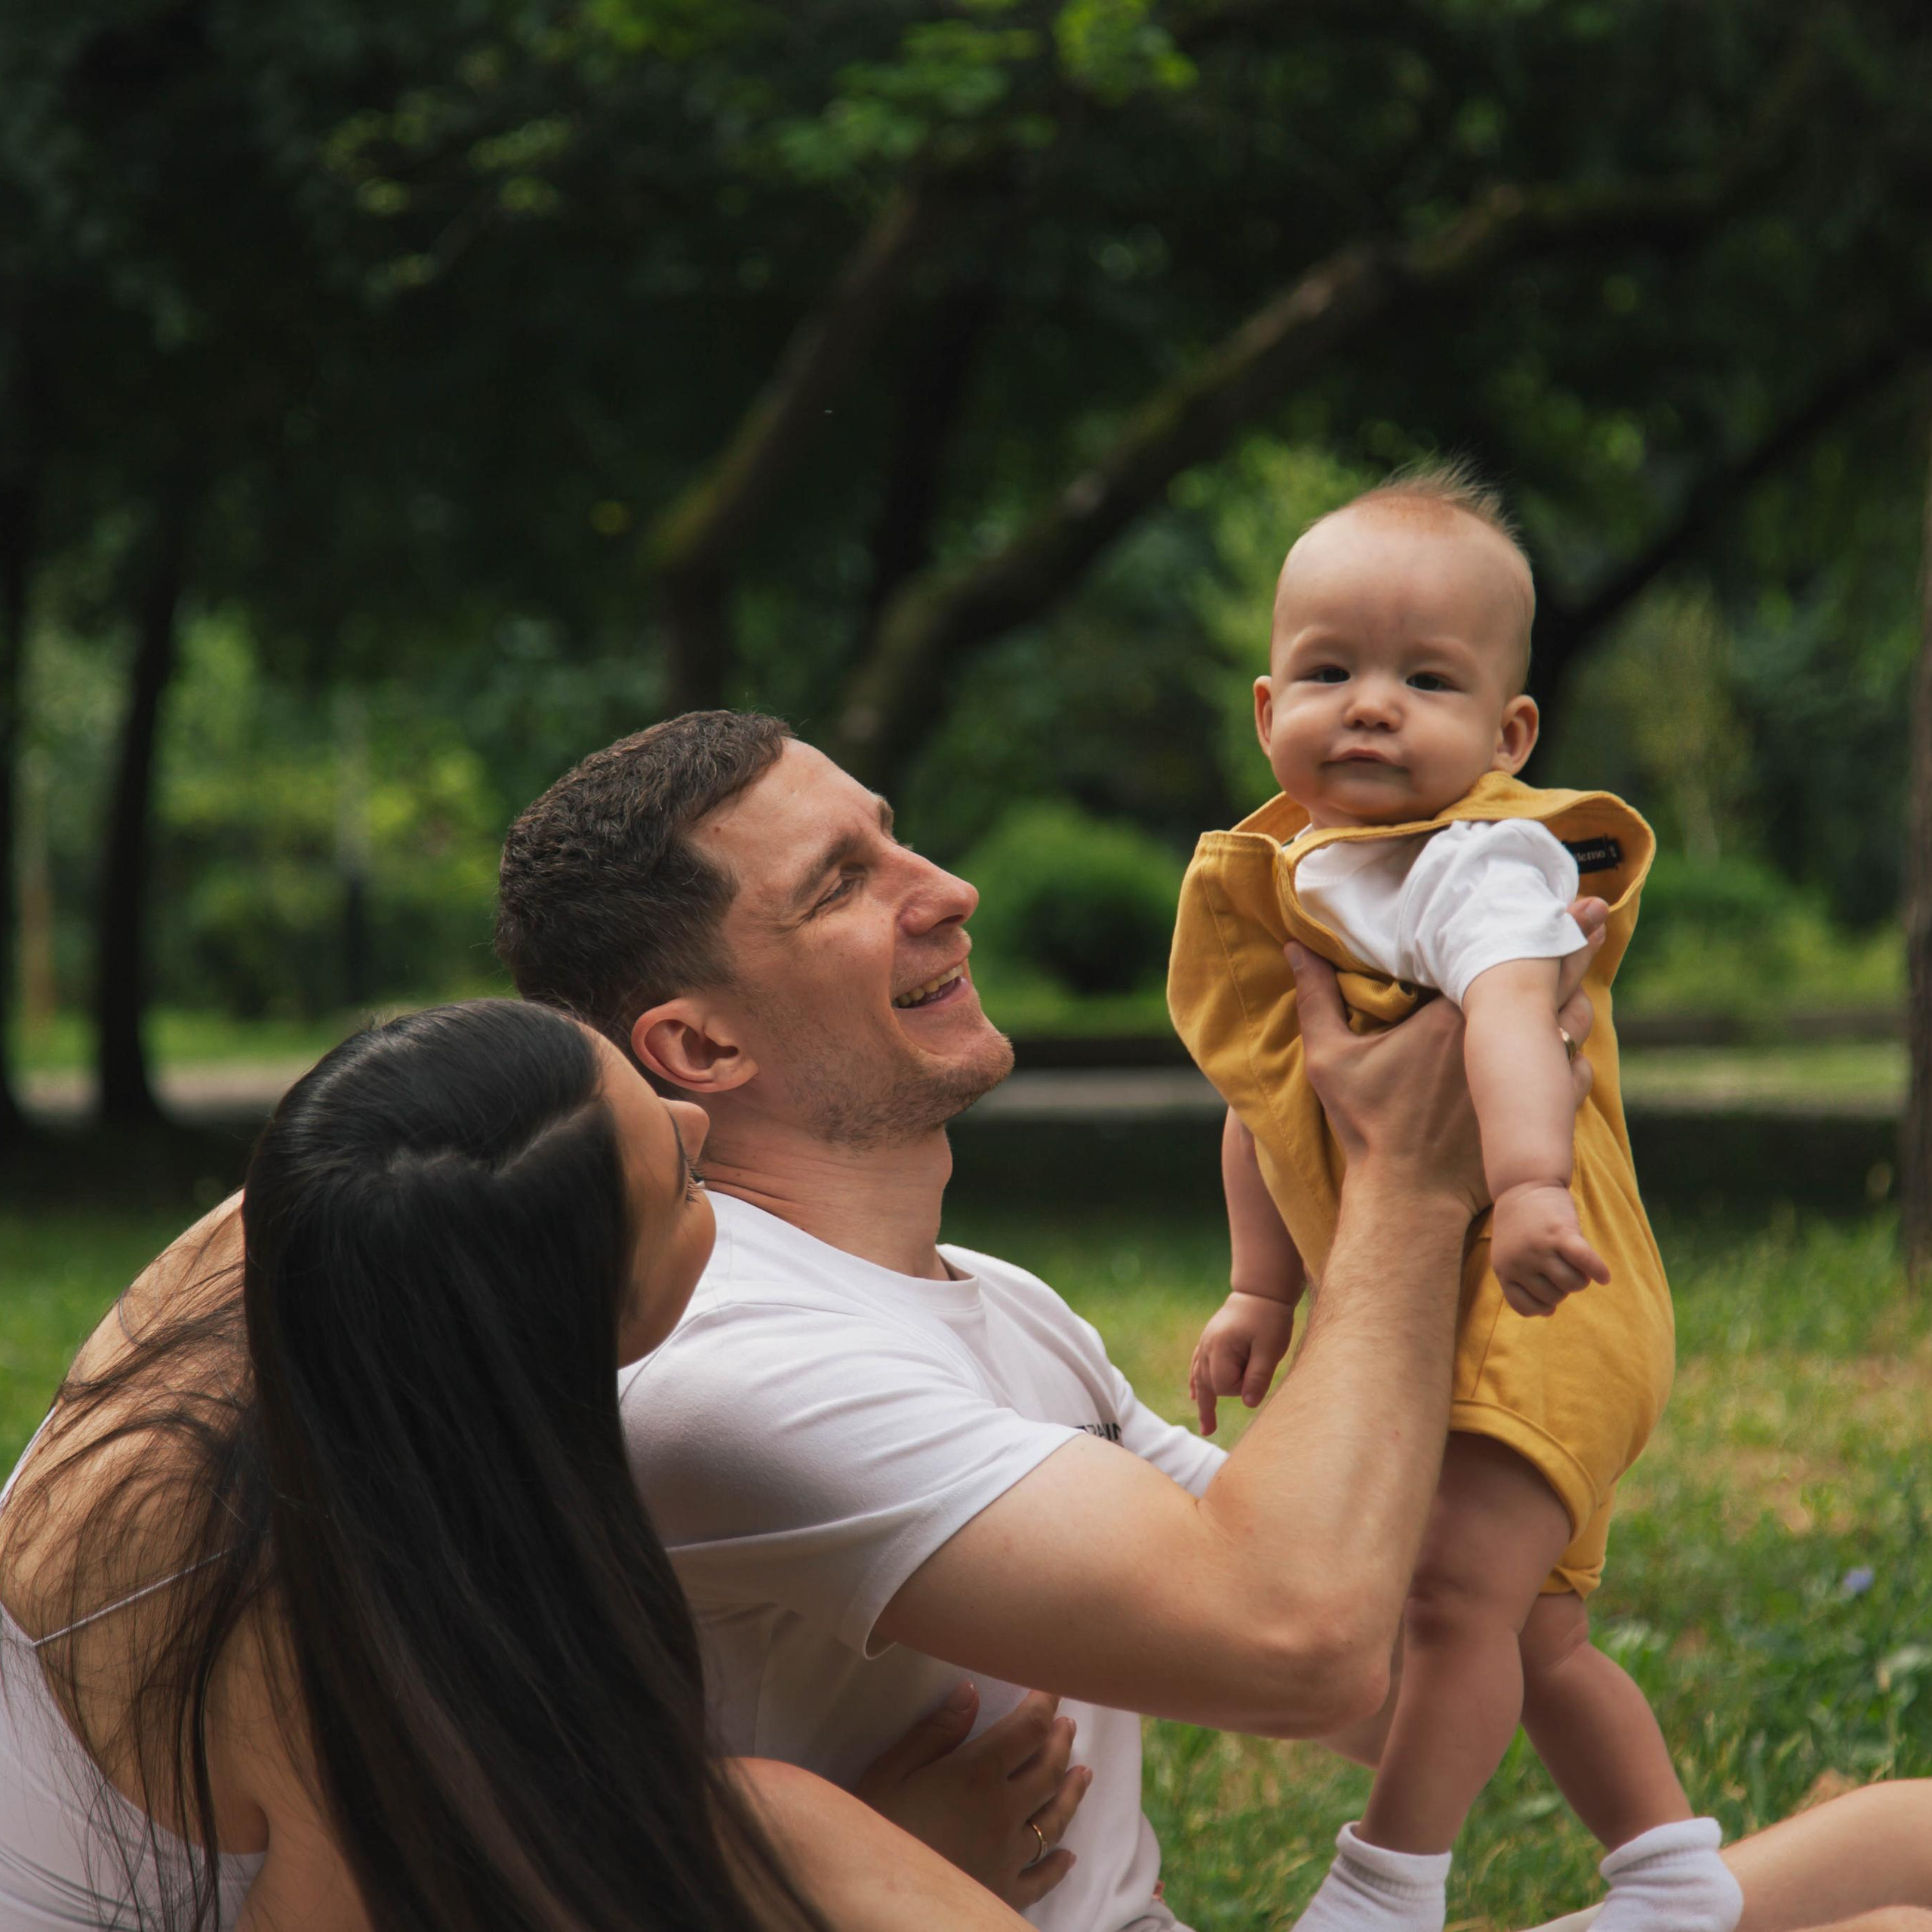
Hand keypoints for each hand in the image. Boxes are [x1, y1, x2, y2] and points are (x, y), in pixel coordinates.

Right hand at [853, 1685, 1089, 1910]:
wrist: (877, 1899)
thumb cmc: (876, 1830)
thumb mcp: (891, 1772)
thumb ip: (935, 1732)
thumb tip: (971, 1691)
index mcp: (977, 1774)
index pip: (1028, 1728)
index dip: (1045, 1702)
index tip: (1052, 1684)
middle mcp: (1004, 1812)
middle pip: (1049, 1770)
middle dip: (1061, 1742)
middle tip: (1068, 1724)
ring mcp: (1009, 1857)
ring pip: (1054, 1819)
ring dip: (1072, 1793)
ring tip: (1083, 1773)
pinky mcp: (1004, 1894)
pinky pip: (1042, 1878)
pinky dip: (1058, 1864)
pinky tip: (1068, 1856)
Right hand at [1190, 1291, 1296, 1435]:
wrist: (1262, 1291)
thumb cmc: (1269, 1319)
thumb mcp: (1270, 1349)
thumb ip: (1258, 1376)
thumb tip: (1248, 1404)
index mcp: (1220, 1348)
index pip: (1224, 1385)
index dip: (1242, 1387)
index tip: (1258, 1371)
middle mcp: (1207, 1347)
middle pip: (1210, 1383)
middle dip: (1230, 1389)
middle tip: (1254, 1371)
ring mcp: (1205, 1343)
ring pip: (1199, 1378)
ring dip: (1204, 1401)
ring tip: (1207, 1428)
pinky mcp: (1209, 1341)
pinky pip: (1197, 1365)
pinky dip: (1196, 1381)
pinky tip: (1194, 1395)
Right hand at [1287, 899, 1606, 1213]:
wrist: (1410, 1197)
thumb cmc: (1368, 1127)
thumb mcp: (1329, 1060)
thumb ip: (1316, 999)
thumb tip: (1295, 947)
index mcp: (1453, 1015)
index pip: (1497, 953)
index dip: (1521, 923)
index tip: (1543, 894)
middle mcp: (1500, 1039)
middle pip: (1549, 978)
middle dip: (1572, 939)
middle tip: (1591, 907)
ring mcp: (1529, 1078)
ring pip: (1570, 1021)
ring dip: (1575, 994)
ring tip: (1585, 964)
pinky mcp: (1545, 1113)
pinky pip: (1576, 1069)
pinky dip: (1573, 1049)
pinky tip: (1570, 1035)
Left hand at [1489, 1181, 1610, 1314]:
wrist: (1522, 1185)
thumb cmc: (1521, 1226)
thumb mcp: (1511, 1255)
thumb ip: (1524, 1282)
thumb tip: (1548, 1313)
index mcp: (1503, 1270)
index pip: (1526, 1307)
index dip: (1543, 1305)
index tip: (1550, 1297)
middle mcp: (1519, 1262)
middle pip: (1555, 1296)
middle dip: (1564, 1287)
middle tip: (1563, 1268)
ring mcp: (1539, 1248)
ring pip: (1574, 1284)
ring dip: (1582, 1278)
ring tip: (1577, 1264)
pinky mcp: (1560, 1233)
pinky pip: (1585, 1262)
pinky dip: (1598, 1271)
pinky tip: (1604, 1276)